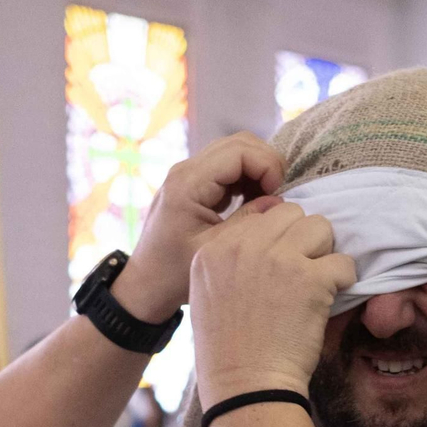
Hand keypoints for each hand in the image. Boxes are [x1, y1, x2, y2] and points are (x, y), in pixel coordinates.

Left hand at [113, 132, 286, 322]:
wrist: (146, 284)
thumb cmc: (175, 274)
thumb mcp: (217, 248)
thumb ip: (250, 219)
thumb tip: (279, 201)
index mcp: (188, 183)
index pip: (239, 151)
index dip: (267, 165)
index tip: (278, 193)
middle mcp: (186, 170)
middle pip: (239, 143)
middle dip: (266, 164)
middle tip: (277, 195)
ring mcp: (189, 174)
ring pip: (235, 151)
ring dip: (257, 170)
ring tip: (267, 200)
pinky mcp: (194, 183)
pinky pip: (228, 167)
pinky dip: (247, 178)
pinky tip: (253, 202)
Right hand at [190, 202, 355, 401]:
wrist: (245, 385)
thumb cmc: (228, 349)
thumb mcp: (210, 293)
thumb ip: (232, 258)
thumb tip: (272, 236)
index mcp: (213, 247)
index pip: (260, 215)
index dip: (277, 237)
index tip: (280, 264)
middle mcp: (243, 246)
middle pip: (292, 214)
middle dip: (302, 240)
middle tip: (301, 272)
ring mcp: (277, 259)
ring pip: (320, 227)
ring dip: (323, 254)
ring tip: (315, 283)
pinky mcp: (310, 279)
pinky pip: (343, 261)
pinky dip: (343, 280)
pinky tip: (328, 299)